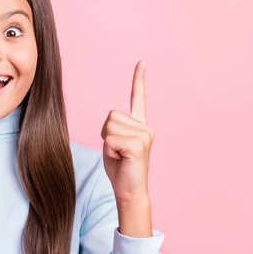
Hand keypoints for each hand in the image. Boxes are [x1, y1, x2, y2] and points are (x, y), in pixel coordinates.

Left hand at [101, 61, 154, 204]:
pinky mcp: (138, 145)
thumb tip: (110, 123)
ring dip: (108, 142)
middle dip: (106, 134)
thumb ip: (113, 129)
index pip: (138, 98)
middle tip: (118, 151)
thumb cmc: (120, 169)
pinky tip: (122, 159)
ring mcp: (144, 135)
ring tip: (120, 155)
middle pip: (110, 116)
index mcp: (140, 125)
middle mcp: (146, 127)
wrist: (129, 191)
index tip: (141, 62)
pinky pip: (110, 139)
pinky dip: (110, 150)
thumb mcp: (113, 143)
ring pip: (109, 126)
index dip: (138, 79)